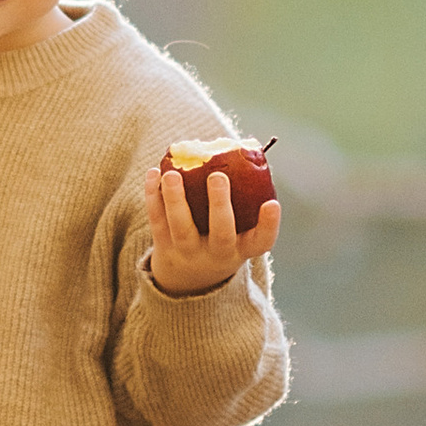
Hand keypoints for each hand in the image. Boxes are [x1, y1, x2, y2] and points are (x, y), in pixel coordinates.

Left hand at [145, 164, 278, 296]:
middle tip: (218, 177)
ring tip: (172, 174)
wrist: (190, 278)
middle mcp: (217, 254)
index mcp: (242, 248)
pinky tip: (154, 173)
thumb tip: (247, 147)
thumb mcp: (239, 231)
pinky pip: (157, 221)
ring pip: (181, 228)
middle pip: (221, 234)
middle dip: (220, 205)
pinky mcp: (164, 245)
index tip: (272, 204)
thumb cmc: (223, 237)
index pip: (262, 241)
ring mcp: (189, 252)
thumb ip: (245, 198)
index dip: (269, 224)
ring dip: (176, 199)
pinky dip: (153, 197)